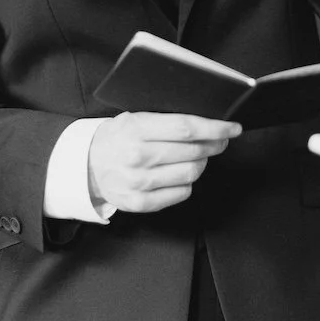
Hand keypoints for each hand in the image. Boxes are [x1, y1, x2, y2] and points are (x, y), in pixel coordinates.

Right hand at [88, 111, 240, 213]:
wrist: (86, 166)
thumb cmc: (117, 138)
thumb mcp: (134, 117)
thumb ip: (165, 118)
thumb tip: (206, 119)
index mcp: (136, 129)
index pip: (186, 128)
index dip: (215, 128)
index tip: (233, 127)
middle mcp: (138, 157)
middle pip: (193, 151)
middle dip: (215, 144)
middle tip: (221, 140)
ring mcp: (139, 183)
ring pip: (191, 173)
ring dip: (202, 163)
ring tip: (199, 156)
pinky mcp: (141, 203)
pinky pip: (182, 193)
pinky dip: (188, 182)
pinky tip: (180, 173)